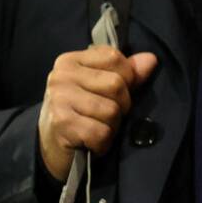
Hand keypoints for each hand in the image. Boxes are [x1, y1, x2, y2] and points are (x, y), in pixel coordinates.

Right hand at [37, 46, 157, 181]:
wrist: (50, 145)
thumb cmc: (79, 112)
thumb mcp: (100, 87)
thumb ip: (127, 72)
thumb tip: (151, 59)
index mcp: (70, 61)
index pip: (114, 57)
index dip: (126, 77)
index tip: (115, 93)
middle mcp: (61, 76)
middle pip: (116, 84)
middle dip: (121, 105)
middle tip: (106, 115)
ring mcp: (59, 99)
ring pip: (111, 110)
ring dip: (112, 126)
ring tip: (98, 127)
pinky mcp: (62, 124)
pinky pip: (102, 132)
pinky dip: (103, 142)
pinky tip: (92, 141)